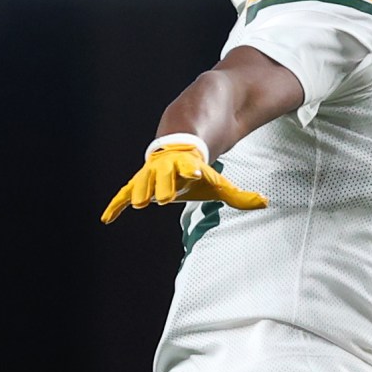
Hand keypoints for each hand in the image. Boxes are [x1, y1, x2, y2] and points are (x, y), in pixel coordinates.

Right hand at [100, 134, 267, 223]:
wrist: (176, 152)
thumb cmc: (198, 173)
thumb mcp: (218, 183)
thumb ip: (238, 196)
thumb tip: (265, 202)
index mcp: (187, 167)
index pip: (190, 169)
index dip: (192, 171)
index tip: (195, 173)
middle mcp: (166, 170)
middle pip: (164, 177)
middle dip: (163, 185)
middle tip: (162, 197)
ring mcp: (150, 175)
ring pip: (143, 183)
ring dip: (139, 193)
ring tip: (137, 204)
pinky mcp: (137, 184)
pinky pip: (124, 195)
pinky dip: (115, 206)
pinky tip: (106, 219)